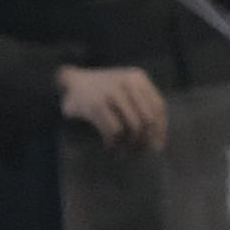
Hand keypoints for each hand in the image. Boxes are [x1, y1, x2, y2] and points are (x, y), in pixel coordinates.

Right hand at [56, 63, 171, 154]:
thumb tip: (157, 143)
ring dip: (129, 144)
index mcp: (138, 78)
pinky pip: (114, 131)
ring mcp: (111, 93)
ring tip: (123, 150)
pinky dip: (114, 142)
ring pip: (133, 127)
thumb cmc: (102, 91)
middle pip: (147, 120)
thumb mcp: (125, 90)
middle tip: (137, 151)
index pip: (158, 107)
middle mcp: (127, 83)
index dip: (160, 130)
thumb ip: (142, 107)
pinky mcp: (96, 106)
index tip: (156, 147)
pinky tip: (109, 145)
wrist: (70, 82)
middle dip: (144, 140)